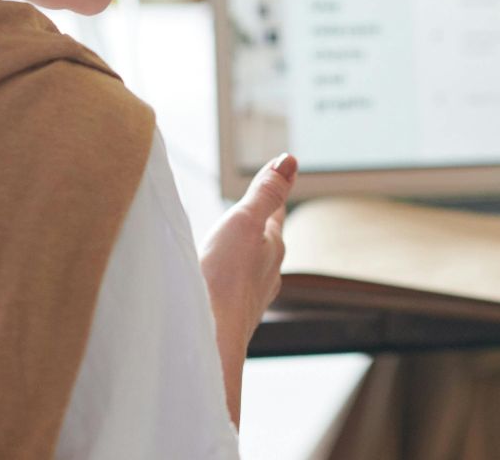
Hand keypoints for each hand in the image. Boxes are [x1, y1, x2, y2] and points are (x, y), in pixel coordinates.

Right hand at [200, 153, 296, 347]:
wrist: (210, 337)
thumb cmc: (226, 278)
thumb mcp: (244, 221)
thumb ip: (265, 193)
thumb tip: (289, 161)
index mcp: (273, 246)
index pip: (276, 212)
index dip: (276, 191)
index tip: (284, 173)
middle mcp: (268, 273)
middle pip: (267, 241)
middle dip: (260, 225)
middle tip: (259, 210)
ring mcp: (252, 297)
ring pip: (253, 269)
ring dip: (245, 255)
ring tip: (238, 247)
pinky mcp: (233, 317)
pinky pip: (235, 290)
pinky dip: (229, 279)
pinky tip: (220, 286)